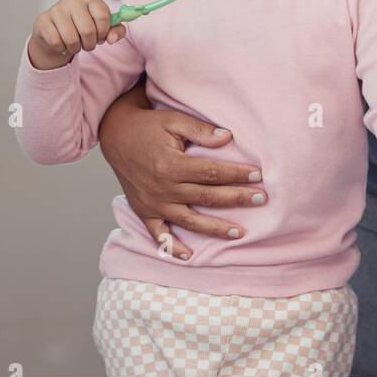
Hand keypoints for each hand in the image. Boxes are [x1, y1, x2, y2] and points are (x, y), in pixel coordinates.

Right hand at [29, 0, 124, 69]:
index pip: (103, 16)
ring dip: (76, 48)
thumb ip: (116, 31)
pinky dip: (61, 48)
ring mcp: (56, 9)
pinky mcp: (42, 20)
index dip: (104, 32)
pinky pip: (56, 42)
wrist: (56, 33)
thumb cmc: (82, 28)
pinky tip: (61, 42)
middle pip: (88, 31)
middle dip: (90, 44)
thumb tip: (112, 39)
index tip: (100, 35)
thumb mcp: (103, 28)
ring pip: (71, 39)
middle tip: (87, 43)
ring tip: (75, 44)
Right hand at [98, 92, 266, 259]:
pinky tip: (189, 256)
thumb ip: (201, 130)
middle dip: (236, 199)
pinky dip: (172, 247)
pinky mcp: (144, 210)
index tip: (257, 175)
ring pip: (189, 220)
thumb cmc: (148, 126)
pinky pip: (158, 234)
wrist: (115, 134)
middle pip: (207, 197)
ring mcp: (153, 203)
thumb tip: (228, 138)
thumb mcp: (174, 120)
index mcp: (171, 165)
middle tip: (261, 199)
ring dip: (215, 228)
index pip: (212, 173)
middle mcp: (163, 188)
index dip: (236, 174)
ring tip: (239, 233)